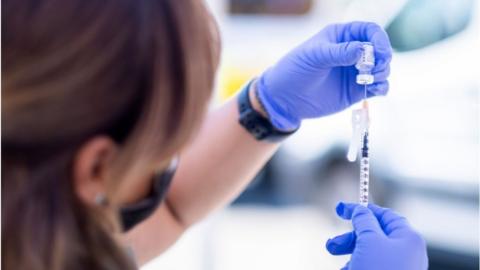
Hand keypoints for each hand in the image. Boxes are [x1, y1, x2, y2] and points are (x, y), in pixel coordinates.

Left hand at [256, 21, 391, 130]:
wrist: (285, 98)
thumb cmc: (295, 70)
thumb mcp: (314, 56)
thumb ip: (338, 52)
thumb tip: (363, 49)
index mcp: (341, 36)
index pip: (369, 31)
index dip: (379, 39)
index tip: (381, 52)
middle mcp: (351, 52)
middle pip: (380, 50)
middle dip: (382, 58)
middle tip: (374, 70)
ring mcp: (354, 72)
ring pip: (381, 68)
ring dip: (383, 73)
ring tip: (370, 80)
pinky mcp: (355, 90)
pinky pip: (377, 87)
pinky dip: (382, 88)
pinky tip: (375, 89)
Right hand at [326, 202, 427, 269]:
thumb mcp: (369, 240)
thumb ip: (363, 220)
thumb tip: (360, 210)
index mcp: (408, 238)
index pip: (385, 215)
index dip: (362, 210)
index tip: (340, 209)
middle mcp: (407, 253)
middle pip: (374, 235)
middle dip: (350, 238)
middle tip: (332, 245)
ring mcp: (399, 269)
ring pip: (369, 254)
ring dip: (350, 256)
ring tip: (342, 268)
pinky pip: (369, 267)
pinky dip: (356, 268)